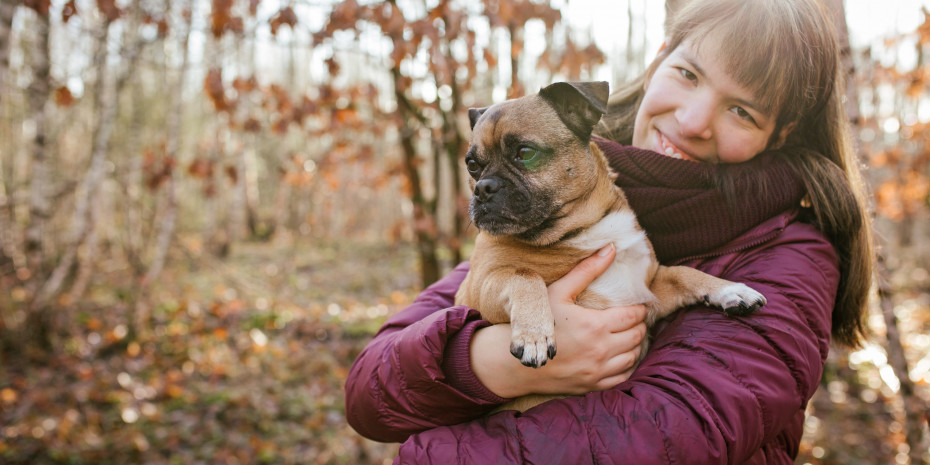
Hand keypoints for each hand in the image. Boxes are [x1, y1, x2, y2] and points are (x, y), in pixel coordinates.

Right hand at [471, 244, 647, 397]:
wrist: (519, 362)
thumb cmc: (538, 322)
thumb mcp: (558, 292)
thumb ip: (586, 270)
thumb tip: (611, 248)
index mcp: (595, 326)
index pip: (633, 316)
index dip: (639, 309)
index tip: (637, 304)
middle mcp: (601, 350)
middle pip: (637, 336)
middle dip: (638, 325)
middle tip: (633, 318)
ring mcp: (598, 370)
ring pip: (633, 356)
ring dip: (635, 344)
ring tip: (628, 334)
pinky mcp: (593, 385)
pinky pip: (623, 376)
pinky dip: (627, 365)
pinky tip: (621, 355)